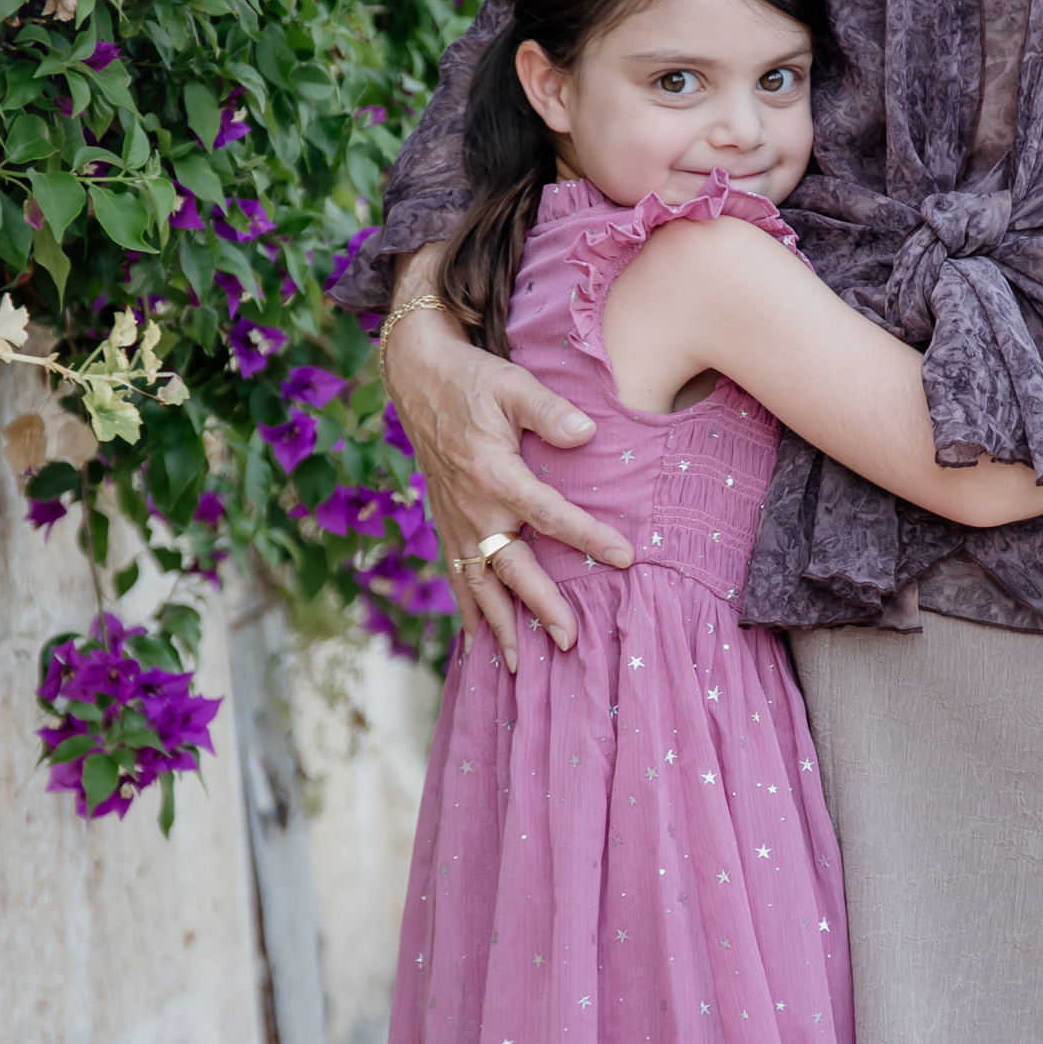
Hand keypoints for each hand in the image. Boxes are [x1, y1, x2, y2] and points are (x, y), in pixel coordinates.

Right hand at [386, 263, 632, 665]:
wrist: (417, 376)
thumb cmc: (472, 379)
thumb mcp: (513, 384)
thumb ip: (551, 410)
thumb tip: (588, 434)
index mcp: (493, 474)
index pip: (549, 514)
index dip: (588, 537)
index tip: (624, 558)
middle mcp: (471, 507)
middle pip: (510, 568)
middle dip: (538, 608)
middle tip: (568, 642)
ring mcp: (454, 520)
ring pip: (477, 584)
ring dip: (497, 626)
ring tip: (515, 667)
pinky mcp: (445, 523)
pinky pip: (456, 575)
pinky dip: (467, 611)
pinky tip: (475, 644)